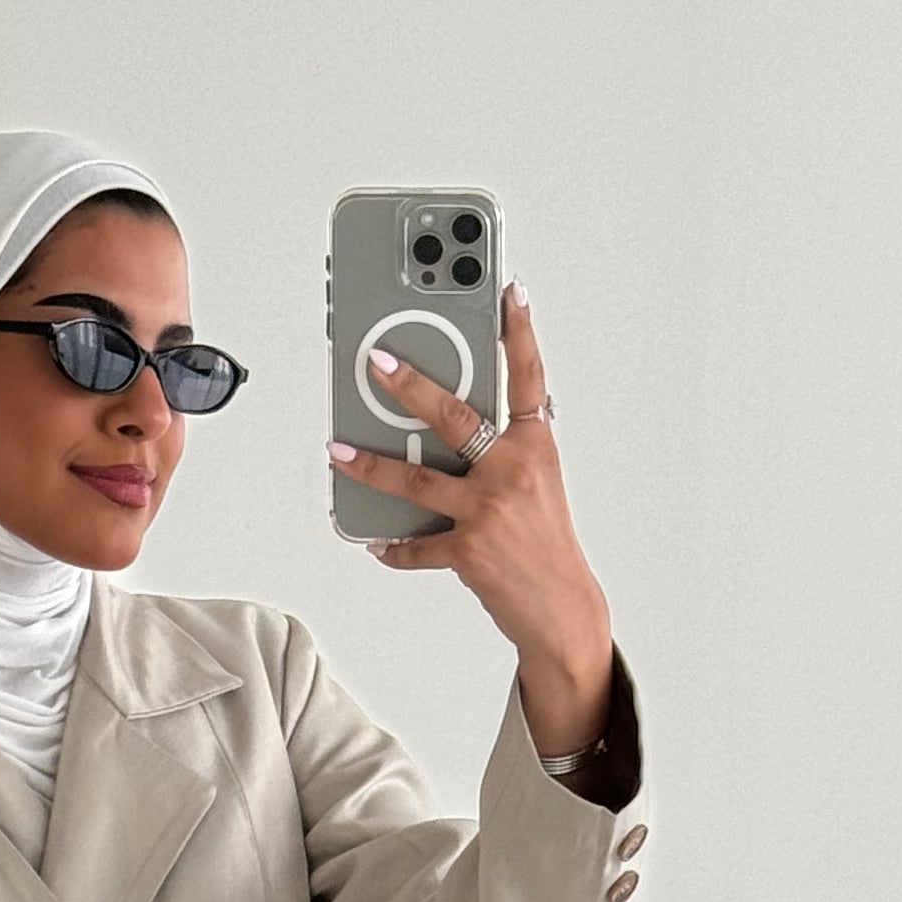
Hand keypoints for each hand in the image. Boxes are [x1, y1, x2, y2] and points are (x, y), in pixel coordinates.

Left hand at [329, 281, 615, 757]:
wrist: (563, 609)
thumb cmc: (546, 545)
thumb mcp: (538, 484)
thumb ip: (504, 450)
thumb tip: (454, 429)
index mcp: (536, 446)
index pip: (529, 378)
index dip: (520, 332)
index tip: (509, 292)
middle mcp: (513, 471)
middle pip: (455, 416)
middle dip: (410, 386)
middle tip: (377, 363)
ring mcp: (489, 510)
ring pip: (417, 479)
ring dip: (370, 465)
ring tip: (338, 449)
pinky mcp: (469, 550)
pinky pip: (416, 544)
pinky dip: (393, 545)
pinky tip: (376, 539)